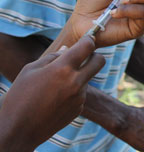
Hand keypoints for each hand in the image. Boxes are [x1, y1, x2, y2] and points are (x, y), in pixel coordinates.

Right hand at [0, 36, 103, 150]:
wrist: (18, 130)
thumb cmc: (19, 97)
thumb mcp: (30, 70)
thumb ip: (52, 57)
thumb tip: (68, 49)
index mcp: (63, 68)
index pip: (87, 46)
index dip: (89, 40)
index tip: (87, 39)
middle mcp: (76, 82)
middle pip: (100, 61)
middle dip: (94, 55)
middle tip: (83, 57)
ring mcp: (79, 97)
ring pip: (87, 78)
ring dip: (78, 77)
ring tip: (54, 86)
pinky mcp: (79, 108)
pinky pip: (81, 94)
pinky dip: (72, 92)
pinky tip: (55, 99)